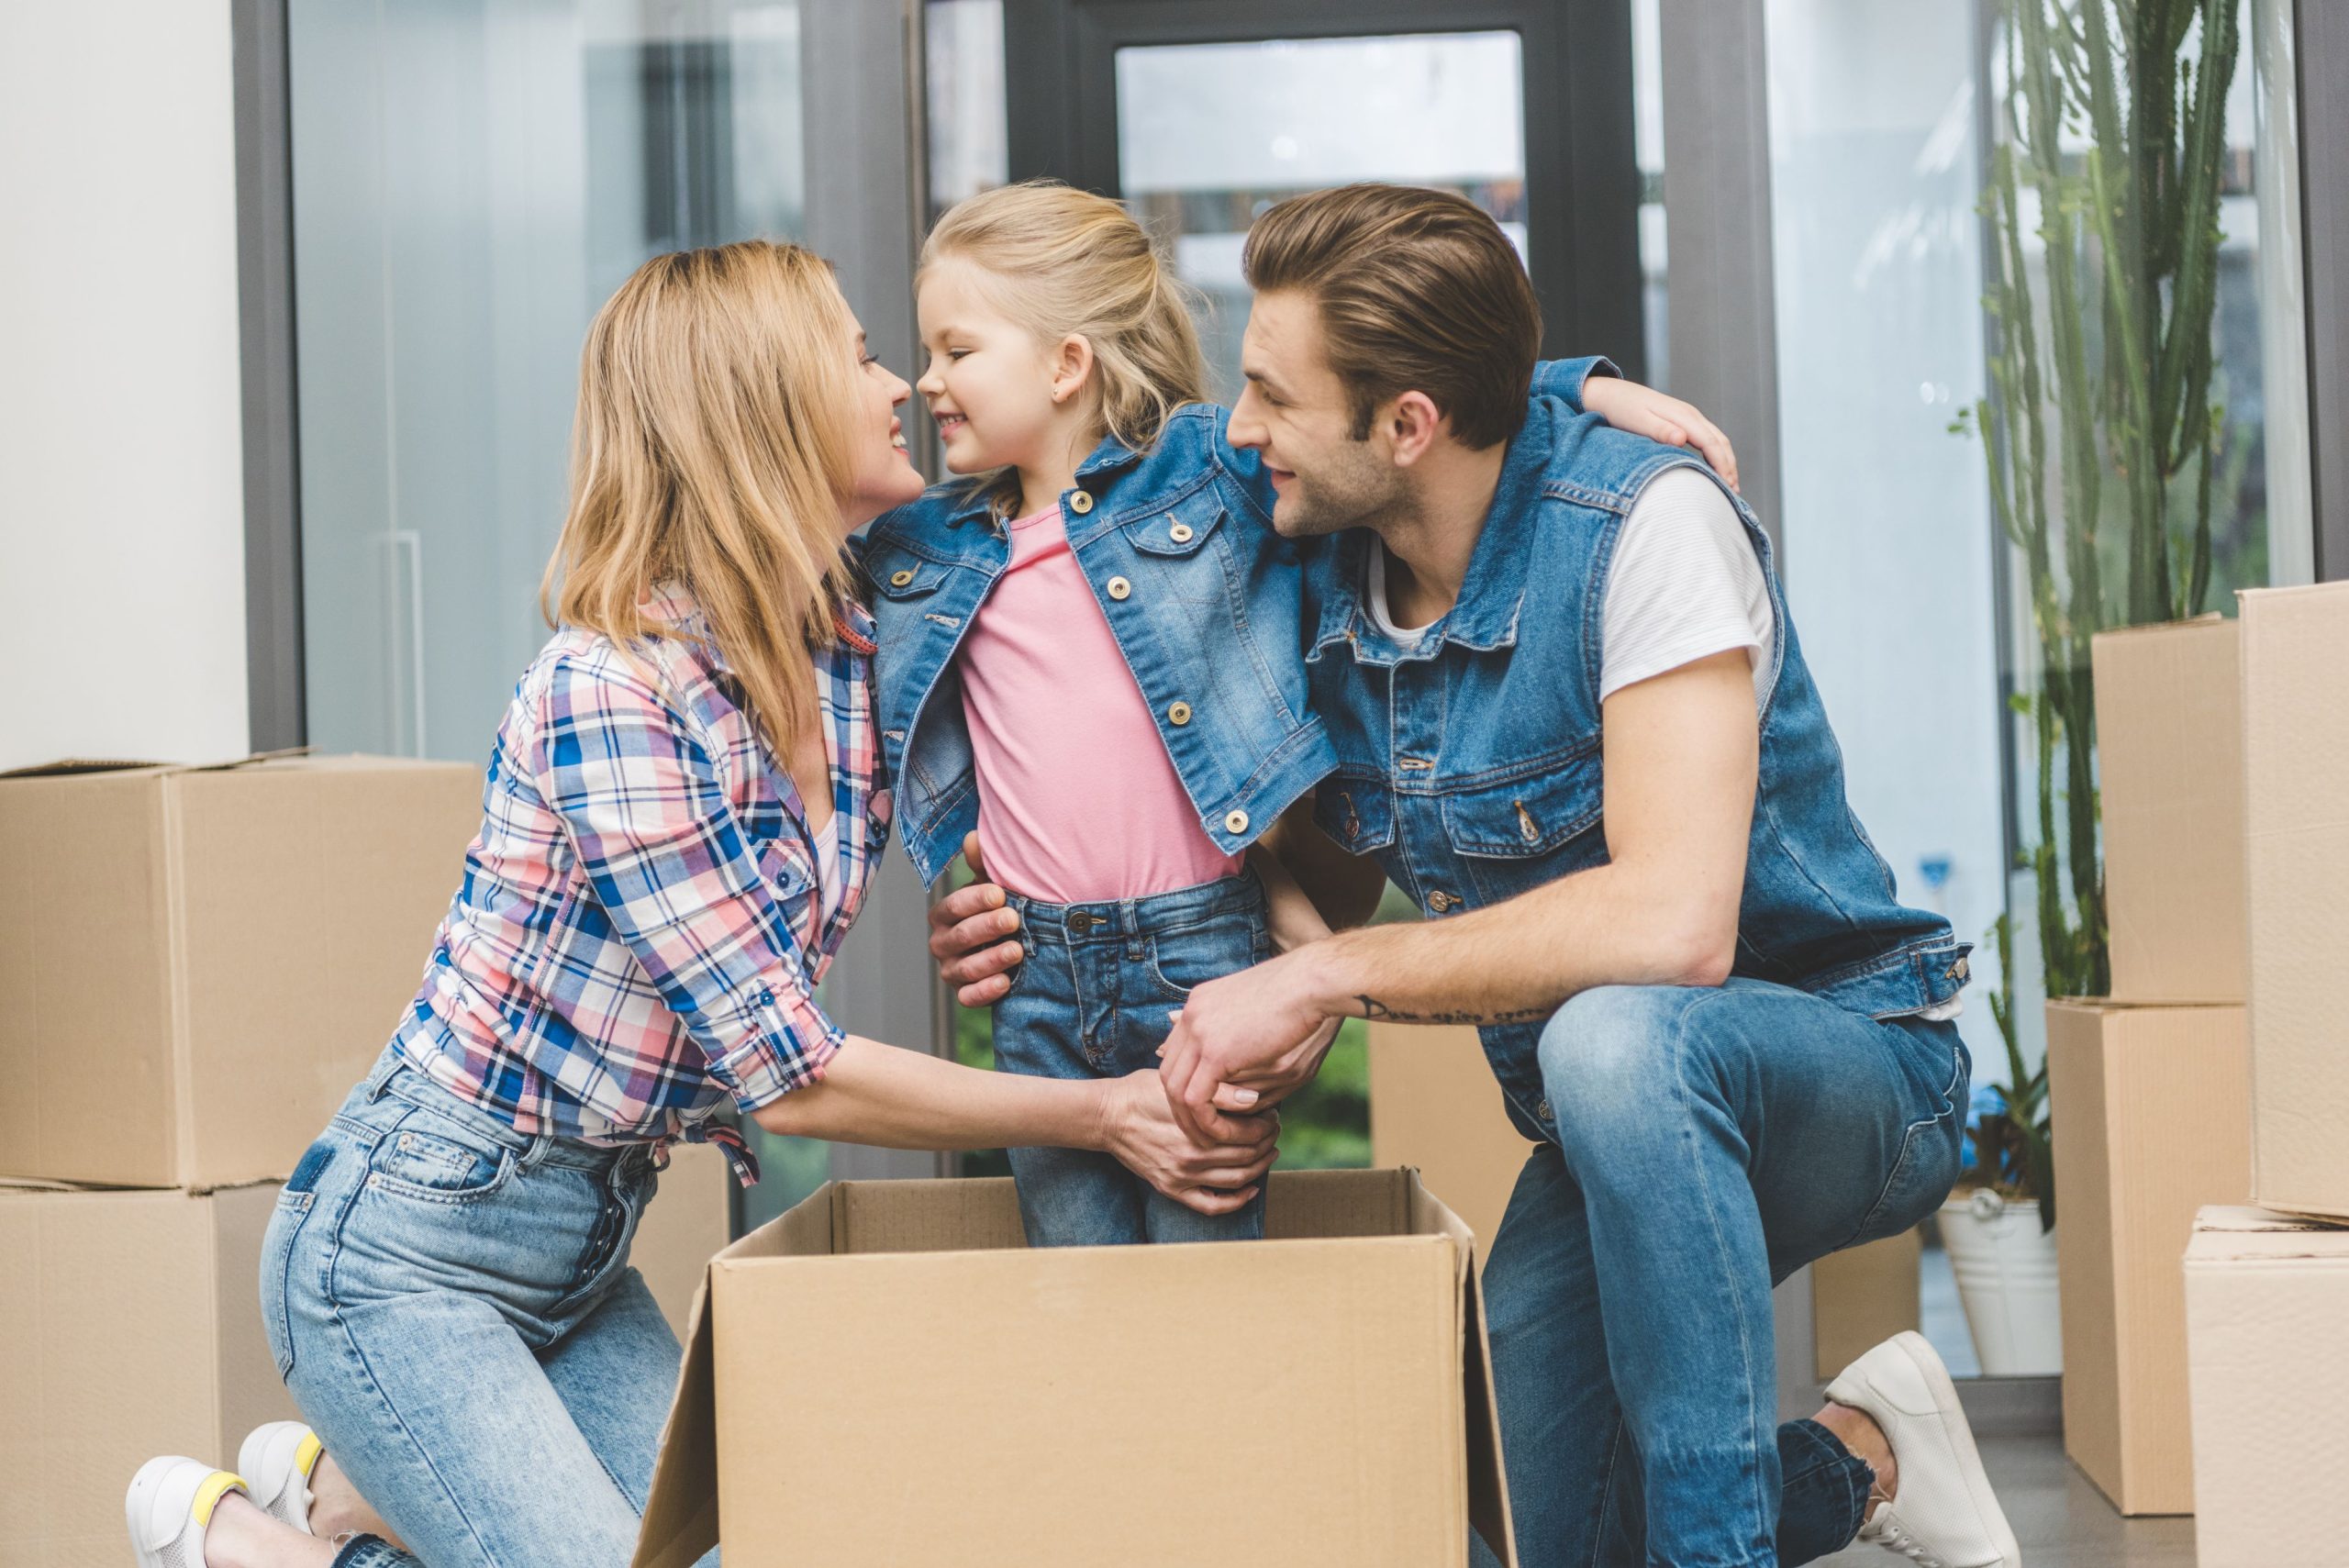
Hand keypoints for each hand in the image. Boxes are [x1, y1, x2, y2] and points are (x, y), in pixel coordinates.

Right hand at [929, 832, 1021, 1005]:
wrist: (1015, 947)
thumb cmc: (1001, 911)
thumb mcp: (994, 888)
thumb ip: (983, 866)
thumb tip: (973, 837)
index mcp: (945, 914)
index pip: (953, 906)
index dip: (975, 900)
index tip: (1000, 894)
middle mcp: (942, 943)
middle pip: (960, 936)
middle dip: (987, 927)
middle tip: (1014, 920)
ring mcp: (952, 971)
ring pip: (965, 968)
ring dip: (992, 959)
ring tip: (1018, 951)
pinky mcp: (965, 994)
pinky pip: (969, 998)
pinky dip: (986, 991)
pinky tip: (1006, 982)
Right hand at [1098, 1068, 1279, 1214]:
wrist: (1107, 1116)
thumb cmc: (1142, 1092)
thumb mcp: (1180, 1083)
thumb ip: (1218, 1093)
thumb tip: (1254, 1099)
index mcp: (1198, 1129)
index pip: (1249, 1132)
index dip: (1266, 1124)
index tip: (1271, 1114)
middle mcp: (1192, 1157)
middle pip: (1247, 1155)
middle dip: (1267, 1142)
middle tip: (1274, 1131)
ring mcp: (1182, 1177)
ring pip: (1236, 1179)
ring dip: (1260, 1167)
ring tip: (1268, 1152)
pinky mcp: (1171, 1189)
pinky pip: (1211, 1205)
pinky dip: (1236, 1201)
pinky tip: (1251, 1189)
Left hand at [1156, 951, 1339, 1144]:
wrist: (1313, 982)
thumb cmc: (1301, 997)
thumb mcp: (1263, 1019)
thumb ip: (1241, 1041)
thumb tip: (1236, 1077)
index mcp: (1200, 1003)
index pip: (1176, 1051)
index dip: (1189, 1082)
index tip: (1207, 1106)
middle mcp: (1192, 1015)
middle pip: (1169, 1072)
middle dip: (1182, 1107)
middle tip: (1204, 1131)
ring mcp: (1198, 1032)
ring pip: (1176, 1090)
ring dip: (1194, 1121)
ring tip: (1216, 1140)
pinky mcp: (1214, 1052)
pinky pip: (1196, 1099)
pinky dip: (1207, 1122)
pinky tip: (1227, 1132)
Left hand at [1581, 376, 1740, 492]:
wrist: (1609, 394)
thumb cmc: (1620, 409)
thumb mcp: (1638, 422)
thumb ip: (1660, 431)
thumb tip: (1682, 439)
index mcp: (1683, 416)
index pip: (1711, 443)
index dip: (1722, 465)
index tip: (1728, 487)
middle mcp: (1690, 414)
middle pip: (1720, 441)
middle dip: (1730, 466)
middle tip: (1735, 492)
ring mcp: (1687, 416)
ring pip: (1717, 438)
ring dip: (1726, 460)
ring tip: (1730, 483)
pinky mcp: (1681, 420)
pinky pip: (1707, 437)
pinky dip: (1716, 453)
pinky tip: (1713, 467)